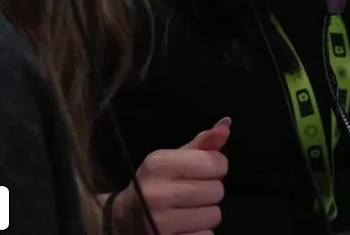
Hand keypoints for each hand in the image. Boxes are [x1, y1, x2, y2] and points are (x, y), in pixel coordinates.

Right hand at [109, 118, 230, 234]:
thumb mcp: (171, 160)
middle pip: (217, 190)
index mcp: (158, 164)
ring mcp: (160, 222)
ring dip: (205, 214)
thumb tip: (226, 125)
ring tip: (186, 210)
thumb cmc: (153, 184)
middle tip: (190, 193)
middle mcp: (157, 193)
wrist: (123, 219)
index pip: (216, 163)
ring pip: (214, 215)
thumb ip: (201, 144)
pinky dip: (200, 232)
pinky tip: (183, 226)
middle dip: (209, 191)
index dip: (214, 167)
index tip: (199, 171)